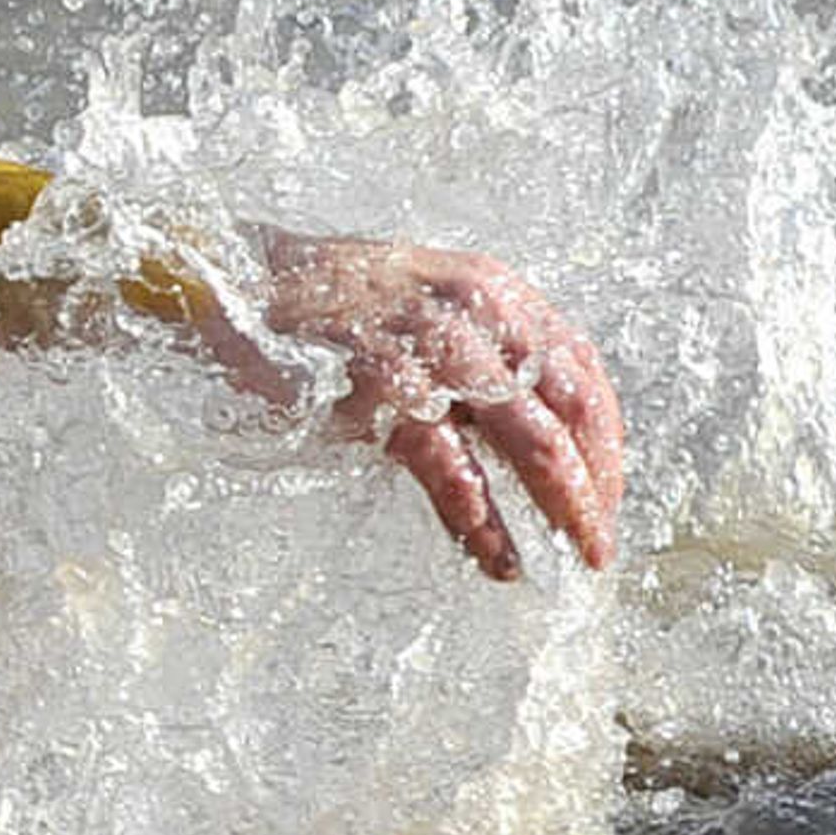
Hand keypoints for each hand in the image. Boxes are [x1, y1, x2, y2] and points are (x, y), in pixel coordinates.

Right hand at [208, 231, 627, 579]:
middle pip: (571, 408)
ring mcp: (432, 349)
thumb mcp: (417, 303)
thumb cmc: (320, 301)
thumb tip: (524, 428)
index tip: (607, 486)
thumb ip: (471, 350)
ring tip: (575, 556)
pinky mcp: (383, 389)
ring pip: (531, 439)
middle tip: (600, 541)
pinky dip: (482, 520)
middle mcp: (475, 312)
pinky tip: (498, 557)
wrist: (228, 276)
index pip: (581, 366)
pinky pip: (451, 468)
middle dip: (598, 483)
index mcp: (489, 291)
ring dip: (563, 506)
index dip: (606, 436)